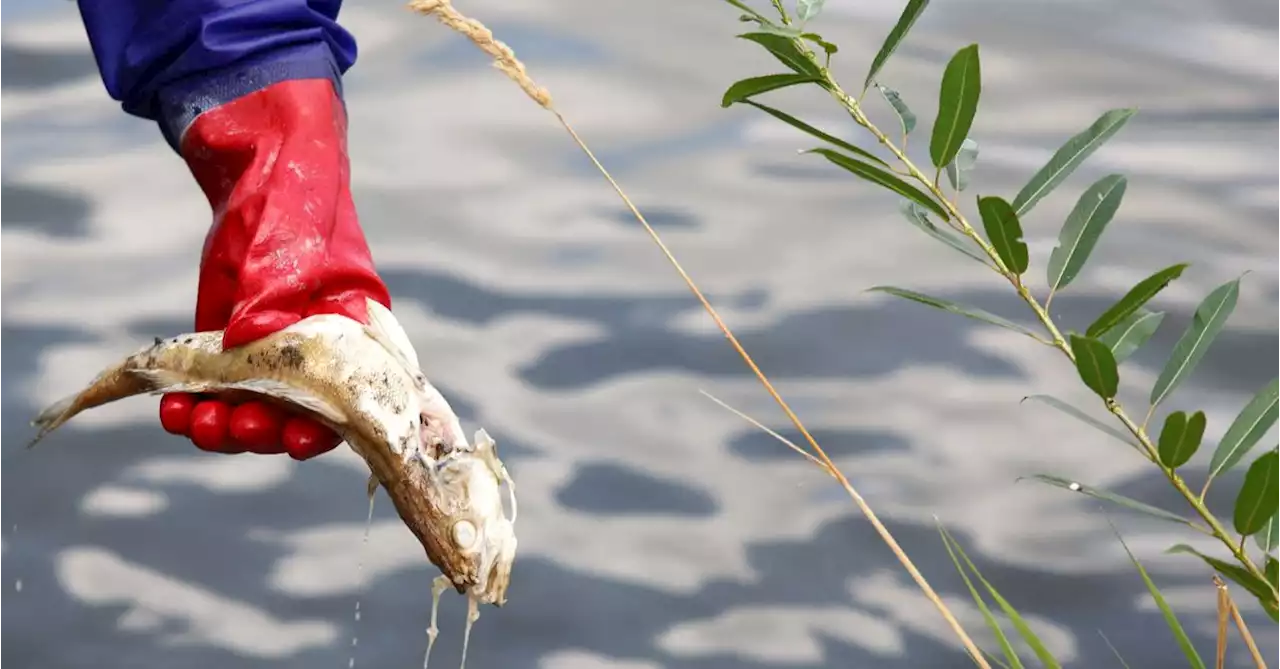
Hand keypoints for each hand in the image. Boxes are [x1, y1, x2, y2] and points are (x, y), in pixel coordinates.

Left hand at [158, 78, 391, 459]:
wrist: (262, 153)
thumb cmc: (297, 188)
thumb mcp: (293, 231)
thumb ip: (275, 285)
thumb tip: (245, 340)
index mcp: (353, 324)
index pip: (354, 392)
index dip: (329, 425)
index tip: (298, 439)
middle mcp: (317, 344)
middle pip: (299, 413)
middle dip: (266, 429)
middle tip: (234, 424)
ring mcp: (270, 344)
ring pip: (254, 406)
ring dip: (225, 425)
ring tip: (192, 420)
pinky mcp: (228, 336)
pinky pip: (213, 384)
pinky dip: (192, 402)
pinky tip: (171, 407)